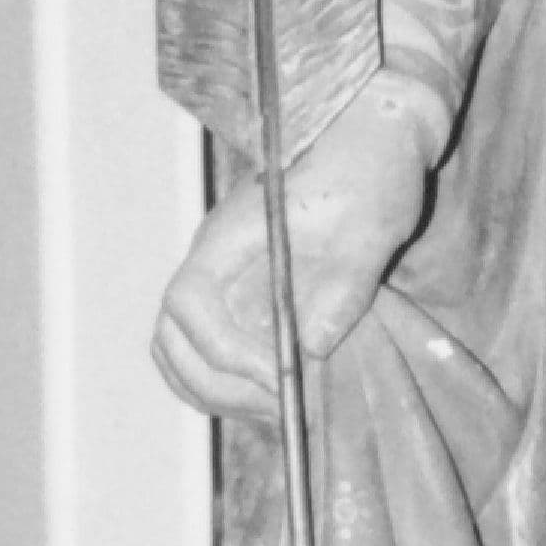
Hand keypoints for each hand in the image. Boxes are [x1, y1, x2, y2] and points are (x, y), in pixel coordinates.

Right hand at [152, 72, 446, 424]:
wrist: (373, 136)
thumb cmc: (372, 169)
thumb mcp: (372, 226)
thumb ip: (344, 287)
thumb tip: (311, 347)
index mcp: (232, 234)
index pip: (189, 302)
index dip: (223, 349)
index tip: (278, 372)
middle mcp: (215, 261)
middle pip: (172, 340)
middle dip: (218, 385)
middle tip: (282, 407)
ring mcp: (225, 281)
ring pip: (183, 353)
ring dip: (221, 392)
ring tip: (282, 409)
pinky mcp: (245, 297)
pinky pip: (214, 351)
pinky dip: (234, 383)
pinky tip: (283, 394)